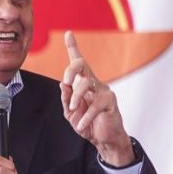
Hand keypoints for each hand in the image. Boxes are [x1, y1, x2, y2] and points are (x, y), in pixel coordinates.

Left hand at [61, 30, 132, 165]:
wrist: (103, 140)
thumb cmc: (87, 123)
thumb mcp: (70, 113)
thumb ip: (65, 99)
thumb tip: (62, 84)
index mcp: (83, 83)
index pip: (78, 63)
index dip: (73, 47)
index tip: (68, 33)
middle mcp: (93, 83)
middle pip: (81, 65)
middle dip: (70, 70)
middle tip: (65, 82)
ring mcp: (103, 91)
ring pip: (86, 84)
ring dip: (76, 98)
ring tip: (73, 111)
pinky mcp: (110, 102)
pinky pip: (95, 105)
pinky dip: (85, 117)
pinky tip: (81, 125)